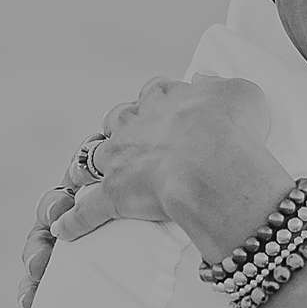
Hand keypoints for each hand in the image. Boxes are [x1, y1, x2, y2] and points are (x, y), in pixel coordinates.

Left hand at [17, 75, 274, 307]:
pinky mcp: (112, 195)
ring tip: (82, 177)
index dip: (157, 102)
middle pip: (117, 120)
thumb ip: (220, 84)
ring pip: (91, 159)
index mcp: (166, 99)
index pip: (155, 93)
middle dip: (119, 128)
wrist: (213, 167)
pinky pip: (86, 211)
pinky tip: (66, 229)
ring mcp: (120, 159)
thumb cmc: (231, 131)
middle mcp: (136, 124)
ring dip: (85, 168)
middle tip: (127, 139)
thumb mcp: (241, 93)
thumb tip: (204, 78)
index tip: (161, 108)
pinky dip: (74, 221)